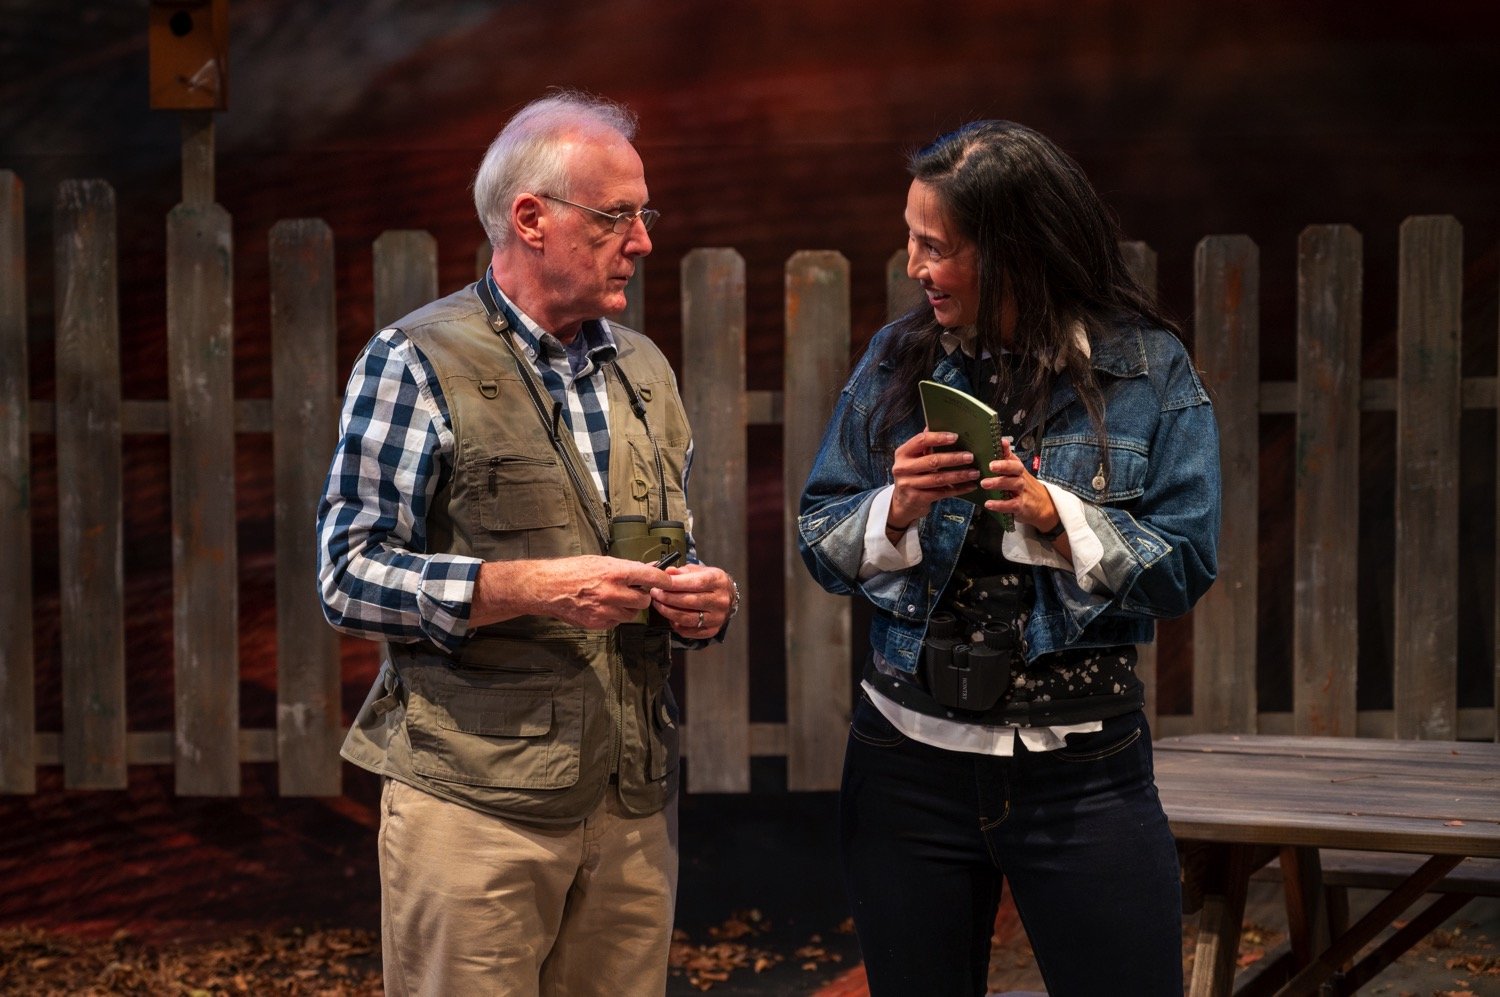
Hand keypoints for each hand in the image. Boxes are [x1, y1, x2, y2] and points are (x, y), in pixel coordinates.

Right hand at [472, 556, 670, 629]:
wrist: (548, 588)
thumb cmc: (573, 570)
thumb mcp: (601, 561)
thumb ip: (626, 567)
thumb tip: (649, 568)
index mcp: (615, 572)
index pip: (650, 577)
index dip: (663, 580)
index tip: (669, 581)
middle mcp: (613, 592)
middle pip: (644, 600)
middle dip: (642, 596)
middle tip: (635, 591)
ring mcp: (606, 610)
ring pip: (632, 614)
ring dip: (629, 608)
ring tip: (615, 598)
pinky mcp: (598, 623)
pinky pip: (616, 622)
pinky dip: (614, 616)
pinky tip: (603, 607)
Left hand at [650, 562, 735, 637]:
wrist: (727, 597)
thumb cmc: (710, 582)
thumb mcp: (700, 570)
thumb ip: (683, 571)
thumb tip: (668, 572)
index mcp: (719, 581)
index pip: (696, 583)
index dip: (676, 584)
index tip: (660, 583)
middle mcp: (720, 601)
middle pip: (690, 601)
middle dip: (668, 598)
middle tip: (655, 593)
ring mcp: (717, 618)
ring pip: (687, 618)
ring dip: (668, 612)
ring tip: (658, 604)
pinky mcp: (712, 630)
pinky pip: (689, 631)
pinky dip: (676, 625)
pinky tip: (670, 616)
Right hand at [887, 429, 983, 529]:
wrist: (903, 503)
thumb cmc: (912, 475)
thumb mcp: (913, 459)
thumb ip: (925, 445)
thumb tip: (938, 425)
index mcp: (903, 453)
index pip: (921, 441)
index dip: (939, 438)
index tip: (955, 437)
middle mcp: (903, 468)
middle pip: (932, 461)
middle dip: (954, 458)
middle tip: (970, 457)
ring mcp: (909, 484)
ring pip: (939, 478)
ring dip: (959, 475)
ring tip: (974, 472)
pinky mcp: (917, 498)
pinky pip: (942, 493)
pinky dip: (958, 489)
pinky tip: (970, 486)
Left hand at [979, 438, 1060, 534]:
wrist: (1043, 505)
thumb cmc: (1024, 486)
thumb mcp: (1016, 472)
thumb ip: (1007, 457)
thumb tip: (1001, 441)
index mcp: (1018, 469)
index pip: (1013, 457)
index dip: (1007, 450)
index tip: (1001, 444)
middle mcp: (1021, 477)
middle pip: (1015, 469)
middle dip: (1004, 466)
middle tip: (990, 466)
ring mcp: (1022, 491)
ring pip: (1013, 484)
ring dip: (999, 483)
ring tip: (984, 483)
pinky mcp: (1021, 506)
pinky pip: (1011, 504)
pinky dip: (1000, 504)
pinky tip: (989, 504)